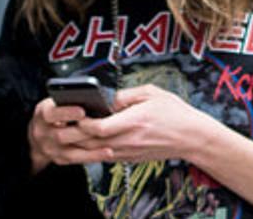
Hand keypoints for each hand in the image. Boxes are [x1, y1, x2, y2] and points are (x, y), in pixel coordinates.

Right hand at [27, 97, 110, 171]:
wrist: (42, 131)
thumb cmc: (58, 110)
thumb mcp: (59, 100)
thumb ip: (73, 99)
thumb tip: (94, 99)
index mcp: (43, 113)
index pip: (51, 113)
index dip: (67, 113)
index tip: (82, 111)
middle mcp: (42, 132)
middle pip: (61, 136)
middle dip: (82, 133)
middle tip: (102, 129)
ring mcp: (49, 148)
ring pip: (70, 152)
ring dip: (91, 150)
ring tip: (109, 147)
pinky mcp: (58, 159)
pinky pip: (76, 160)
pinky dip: (92, 157)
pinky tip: (107, 153)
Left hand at [75, 83, 218, 163]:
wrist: (191, 137)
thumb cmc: (175, 113)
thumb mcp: (152, 93)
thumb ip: (126, 95)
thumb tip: (105, 97)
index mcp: (134, 121)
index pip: (99, 128)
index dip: (82, 122)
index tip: (74, 112)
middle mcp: (129, 140)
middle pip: (91, 143)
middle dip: (72, 135)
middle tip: (60, 124)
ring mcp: (129, 152)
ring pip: (94, 153)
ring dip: (79, 144)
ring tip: (68, 131)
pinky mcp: (130, 159)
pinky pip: (104, 156)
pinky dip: (92, 150)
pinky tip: (86, 140)